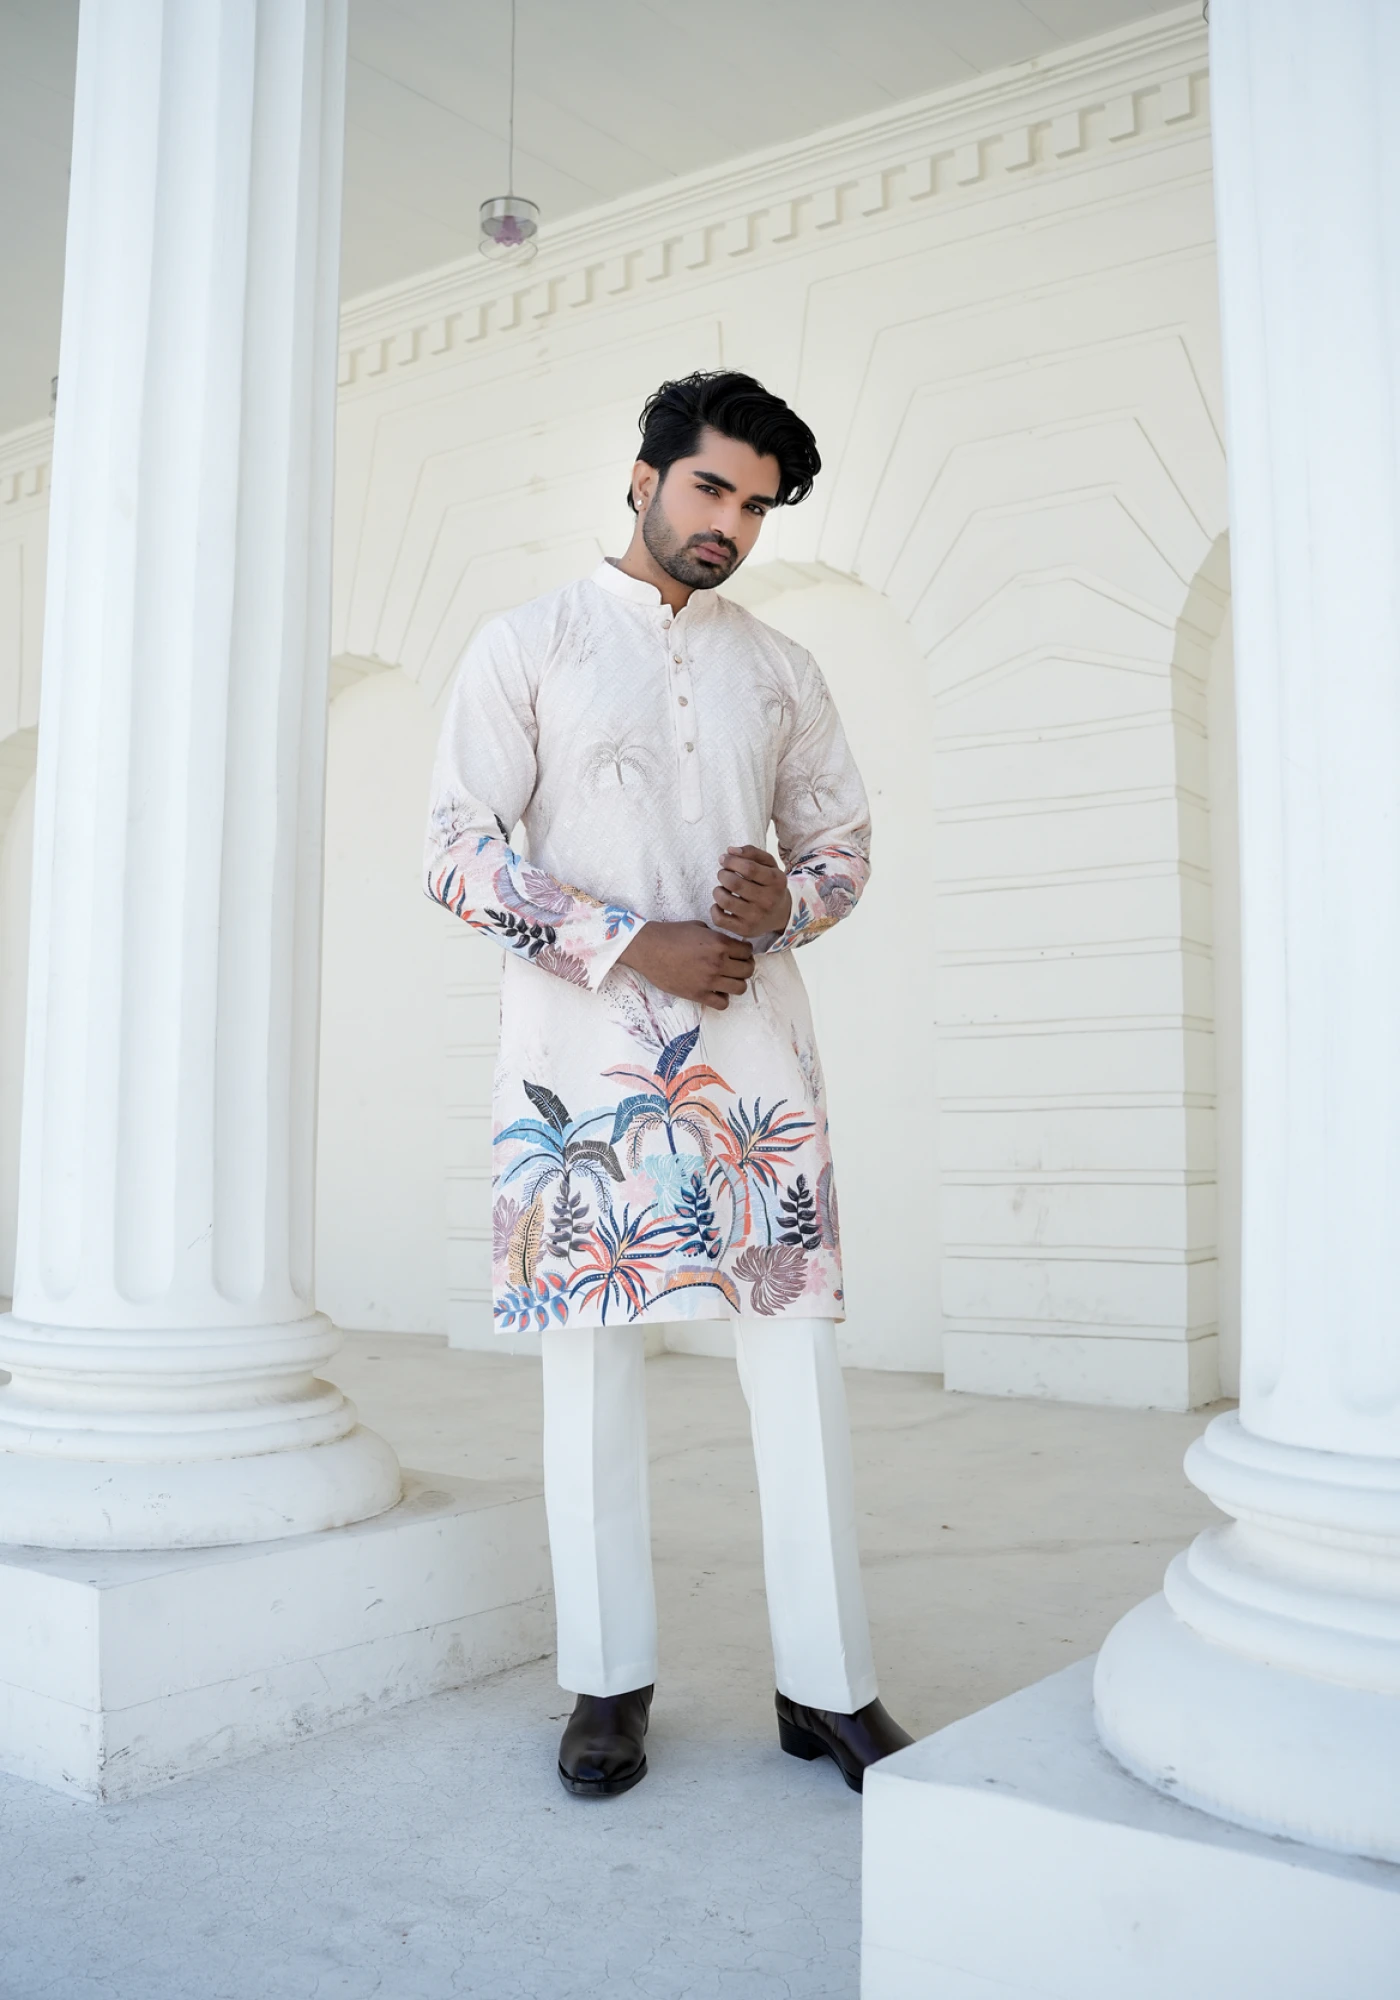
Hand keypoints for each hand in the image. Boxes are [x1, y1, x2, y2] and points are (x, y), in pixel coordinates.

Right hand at [616, 921, 755, 1009]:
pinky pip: (722, 1003)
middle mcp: (718, 962)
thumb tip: (726, 943)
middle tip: (736, 966)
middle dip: (744, 967)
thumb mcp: (698, 926)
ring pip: (740, 988)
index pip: (748, 951)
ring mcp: (708, 980)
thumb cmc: (670, 934)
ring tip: (727, 979)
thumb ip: (715, 936)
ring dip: (736, 983)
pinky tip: (716, 991)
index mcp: (719, 943)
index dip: (745, 951)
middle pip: (747, 970)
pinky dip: (723, 998)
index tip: (739, 953)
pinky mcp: (698, 994)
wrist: (647, 948)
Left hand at [710, 845, 791, 940]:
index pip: (749, 868)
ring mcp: (756, 918)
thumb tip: (730, 851)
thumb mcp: (769, 865)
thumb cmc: (770, 885)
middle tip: (723, 874)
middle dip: (722, 874)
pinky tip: (720, 905)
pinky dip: (714, 909)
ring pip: (725, 901)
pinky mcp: (745, 930)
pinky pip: (720, 920)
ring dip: (717, 891)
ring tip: (722, 889)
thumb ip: (752, 853)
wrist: (782, 914)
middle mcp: (768, 901)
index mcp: (776, 881)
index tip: (724, 859)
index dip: (731, 861)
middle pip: (735, 884)